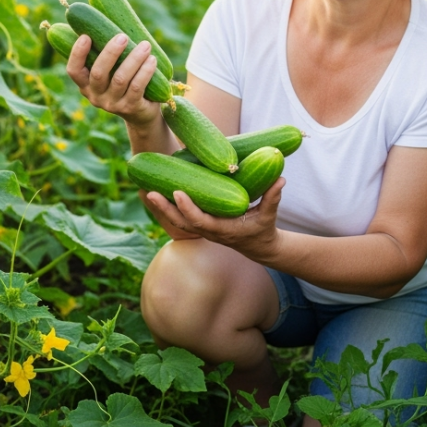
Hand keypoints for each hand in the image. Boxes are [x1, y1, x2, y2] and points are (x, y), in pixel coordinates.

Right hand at [65, 33, 162, 126]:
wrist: (141, 113)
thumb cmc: (124, 81)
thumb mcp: (111, 69)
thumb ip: (105, 50)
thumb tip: (106, 12)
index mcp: (85, 84)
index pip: (73, 71)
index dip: (77, 54)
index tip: (86, 36)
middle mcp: (96, 96)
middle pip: (99, 73)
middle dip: (110, 53)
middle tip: (122, 36)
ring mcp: (113, 104)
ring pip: (121, 79)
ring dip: (134, 59)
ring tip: (145, 45)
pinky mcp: (131, 108)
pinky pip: (137, 87)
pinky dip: (145, 72)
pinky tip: (152, 60)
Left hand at [144, 178, 285, 259]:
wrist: (259, 247)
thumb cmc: (264, 229)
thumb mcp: (270, 215)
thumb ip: (273, 197)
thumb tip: (281, 179)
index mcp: (222, 230)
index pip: (200, 221)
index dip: (187, 208)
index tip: (177, 192)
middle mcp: (208, 231)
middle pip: (180, 222)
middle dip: (164, 208)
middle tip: (149, 192)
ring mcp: (202, 229)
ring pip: (176, 220)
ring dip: (161, 207)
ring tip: (145, 190)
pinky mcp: (200, 224)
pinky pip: (179, 216)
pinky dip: (167, 207)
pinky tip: (156, 191)